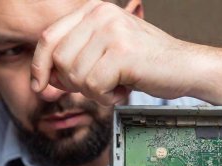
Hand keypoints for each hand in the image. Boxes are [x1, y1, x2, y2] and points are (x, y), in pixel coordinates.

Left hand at [31, 0, 191, 104]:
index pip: (49, 38)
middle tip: (98, 85)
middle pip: (60, 60)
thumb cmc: (144, 64)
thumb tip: (43, 81)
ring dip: (93, 91)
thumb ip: (74, 60)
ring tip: (115, 85)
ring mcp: (112, 32)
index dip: (39, 65)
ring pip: (75, 75)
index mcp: (93, 11)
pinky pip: (93, 86)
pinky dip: (106, 97)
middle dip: (73, 83)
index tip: (38, 86)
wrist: (183, 68)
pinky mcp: (122, 53)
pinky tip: (122, 90)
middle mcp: (101, 15)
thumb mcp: (103, 55)